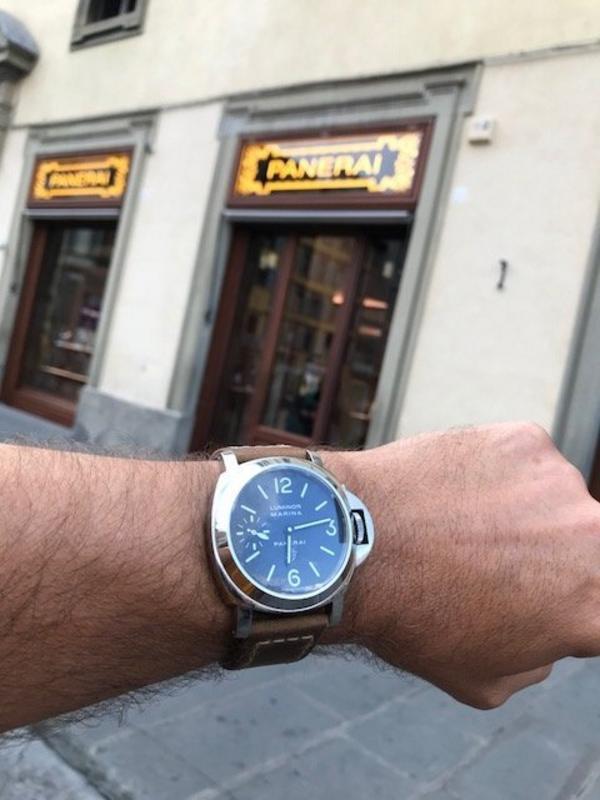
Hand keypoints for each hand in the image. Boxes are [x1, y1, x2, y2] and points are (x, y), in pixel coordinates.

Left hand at [322, 423, 599, 708]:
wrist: (356, 546)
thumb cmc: (413, 619)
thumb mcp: (487, 682)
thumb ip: (540, 658)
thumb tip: (544, 628)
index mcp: (594, 607)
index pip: (597, 602)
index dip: (566, 602)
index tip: (537, 595)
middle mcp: (593, 538)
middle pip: (587, 546)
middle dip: (552, 556)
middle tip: (497, 559)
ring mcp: (560, 482)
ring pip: (555, 500)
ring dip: (523, 512)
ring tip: (461, 526)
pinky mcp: (527, 442)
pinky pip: (524, 462)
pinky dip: (497, 475)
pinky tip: (451, 494)